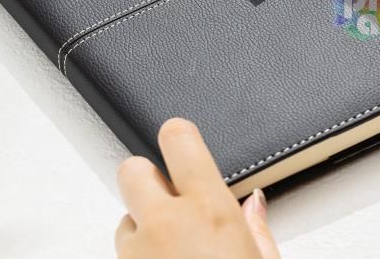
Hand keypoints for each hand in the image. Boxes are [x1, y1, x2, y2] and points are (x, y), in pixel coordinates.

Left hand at [115, 118, 279, 258]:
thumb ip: (257, 228)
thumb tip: (254, 204)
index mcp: (209, 211)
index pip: (178, 139)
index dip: (177, 134)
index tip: (179, 136)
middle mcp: (166, 225)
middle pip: (133, 169)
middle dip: (146, 176)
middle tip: (168, 195)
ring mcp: (137, 252)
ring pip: (125, 217)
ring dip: (143, 224)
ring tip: (172, 249)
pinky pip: (123, 250)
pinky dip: (139, 253)